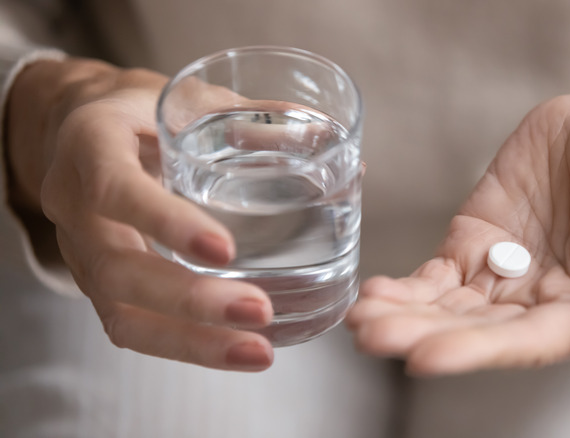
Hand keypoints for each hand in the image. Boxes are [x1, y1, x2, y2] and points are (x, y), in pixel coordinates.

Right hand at [6, 58, 274, 370]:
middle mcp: (74, 206)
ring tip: (258, 352)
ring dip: (192, 342)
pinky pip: (132, 326)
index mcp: (91, 146)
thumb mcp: (188, 97)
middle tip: (259, 310)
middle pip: (118, 271)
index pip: (116, 190)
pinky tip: (237, 351)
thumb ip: (251, 115)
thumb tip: (326, 133)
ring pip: (121, 314)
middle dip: (191, 300)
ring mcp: (82, 252)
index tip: (225, 249)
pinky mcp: (100, 283)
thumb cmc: (143, 112)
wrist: (80, 128)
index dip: (166, 223)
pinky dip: (186, 346)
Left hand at [347, 79, 569, 385]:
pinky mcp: (473, 240)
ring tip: (359, 320)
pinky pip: (434, 273)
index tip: (424, 357)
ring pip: (445, 306)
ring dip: (402, 315)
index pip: (524, 342)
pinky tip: (372, 293)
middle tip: (374, 336)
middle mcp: (535, 302)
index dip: (475, 351)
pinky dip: (404, 286)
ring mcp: (500, 272)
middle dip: (421, 334)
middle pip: (473, 329)